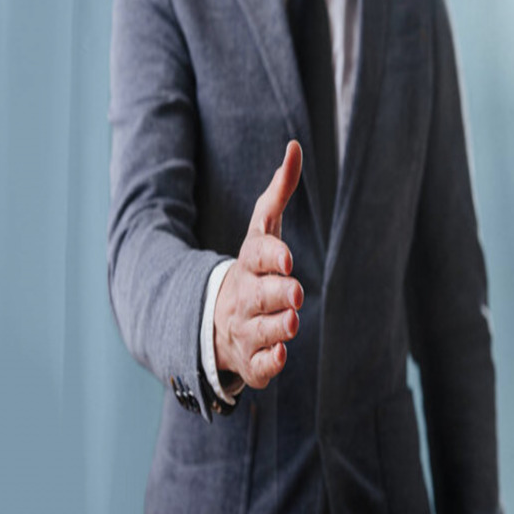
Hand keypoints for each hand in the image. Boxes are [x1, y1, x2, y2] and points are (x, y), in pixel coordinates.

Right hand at [213, 141, 303, 388]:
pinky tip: (281, 356)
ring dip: (277, 327)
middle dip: (277, 294)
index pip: (258, 255)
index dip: (271, 257)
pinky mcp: (253, 359)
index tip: (288, 259)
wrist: (218, 320)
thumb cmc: (253, 269)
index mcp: (249, 264)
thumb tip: (294, 147)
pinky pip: (259, 366)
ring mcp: (246, 329)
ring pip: (261, 330)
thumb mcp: (262, 230)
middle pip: (260, 295)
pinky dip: (269, 363)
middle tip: (295, 294)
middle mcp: (246, 296)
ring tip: (292, 322)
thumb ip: (278, 193)